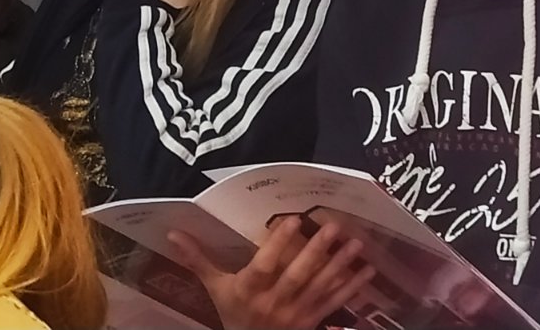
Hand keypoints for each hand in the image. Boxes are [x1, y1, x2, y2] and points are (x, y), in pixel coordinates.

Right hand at [167, 217, 374, 329]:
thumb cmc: (232, 315)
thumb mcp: (215, 288)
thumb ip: (198, 260)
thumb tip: (173, 232)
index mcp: (248, 291)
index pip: (264, 266)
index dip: (278, 244)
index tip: (292, 220)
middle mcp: (273, 304)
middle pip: (297, 276)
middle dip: (316, 251)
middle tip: (332, 226)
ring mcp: (295, 316)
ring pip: (321, 288)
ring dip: (340, 266)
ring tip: (355, 243)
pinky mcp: (311, 323)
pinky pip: (334, 304)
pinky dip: (351, 287)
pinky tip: (366, 270)